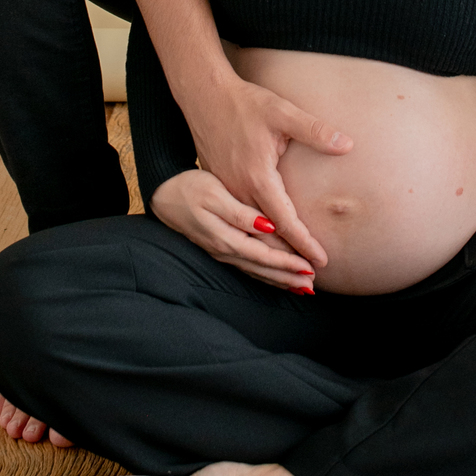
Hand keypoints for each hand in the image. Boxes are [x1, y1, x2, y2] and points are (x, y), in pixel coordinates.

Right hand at [150, 169, 319, 289]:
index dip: (288, 264)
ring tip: (302, 288)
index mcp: (226, 237)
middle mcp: (225, 250)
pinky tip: (276, 277)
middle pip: (262, 269)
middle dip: (288, 278)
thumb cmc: (189, 188)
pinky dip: (265, 274)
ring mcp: (222, 251)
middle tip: (313, 286)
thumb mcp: (214, 194)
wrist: (163, 194)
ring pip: (256, 271)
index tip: (310, 268)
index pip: (264, 256)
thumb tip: (267, 227)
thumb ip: (240, 213)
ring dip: (279, 280)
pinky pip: (248, 267)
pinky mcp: (220, 247)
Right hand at [182, 73, 353, 272]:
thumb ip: (315, 131)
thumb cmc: (246, 103)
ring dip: (271, 257)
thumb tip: (347, 145)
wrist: (205, 96)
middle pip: (265, 238)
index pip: (285, 222)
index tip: (322, 263)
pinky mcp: (220, 188)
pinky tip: (267, 248)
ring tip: (293, 275)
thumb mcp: (282, 112)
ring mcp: (226, 192)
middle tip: (311, 282)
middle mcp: (238, 192)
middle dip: (288, 262)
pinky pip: (238, 224)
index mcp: (257, 177)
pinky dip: (254, 242)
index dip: (304, 244)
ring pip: (249, 236)